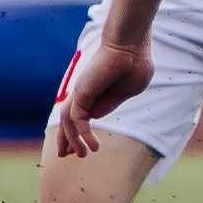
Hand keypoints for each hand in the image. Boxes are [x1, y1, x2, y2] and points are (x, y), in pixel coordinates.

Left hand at [54, 41, 153, 157]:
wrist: (131, 47)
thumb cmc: (135, 63)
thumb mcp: (128, 90)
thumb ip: (113, 102)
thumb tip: (98, 115)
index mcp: (97, 91)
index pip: (84, 115)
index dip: (82, 132)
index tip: (87, 147)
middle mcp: (85, 92)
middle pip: (69, 119)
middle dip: (67, 138)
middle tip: (66, 155)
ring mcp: (82, 92)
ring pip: (69, 121)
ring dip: (72, 140)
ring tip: (82, 156)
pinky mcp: (82, 94)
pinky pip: (78, 119)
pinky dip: (83, 135)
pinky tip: (93, 148)